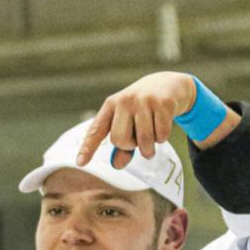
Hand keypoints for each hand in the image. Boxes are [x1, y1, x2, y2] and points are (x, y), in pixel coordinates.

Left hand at [77, 71, 198, 168]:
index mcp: (111, 105)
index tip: (80, 163)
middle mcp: (125, 100)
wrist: (169, 84)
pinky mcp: (163, 103)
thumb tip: (116, 165)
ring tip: (151, 143)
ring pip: (143, 140)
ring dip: (148, 149)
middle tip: (136, 141)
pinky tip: (162, 128)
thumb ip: (121, 145)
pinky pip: (161, 135)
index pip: (96, 130)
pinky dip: (162, 138)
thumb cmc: (142, 108)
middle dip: (129, 146)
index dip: (88, 148)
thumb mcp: (128, 122)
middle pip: (119, 140)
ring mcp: (144, 100)